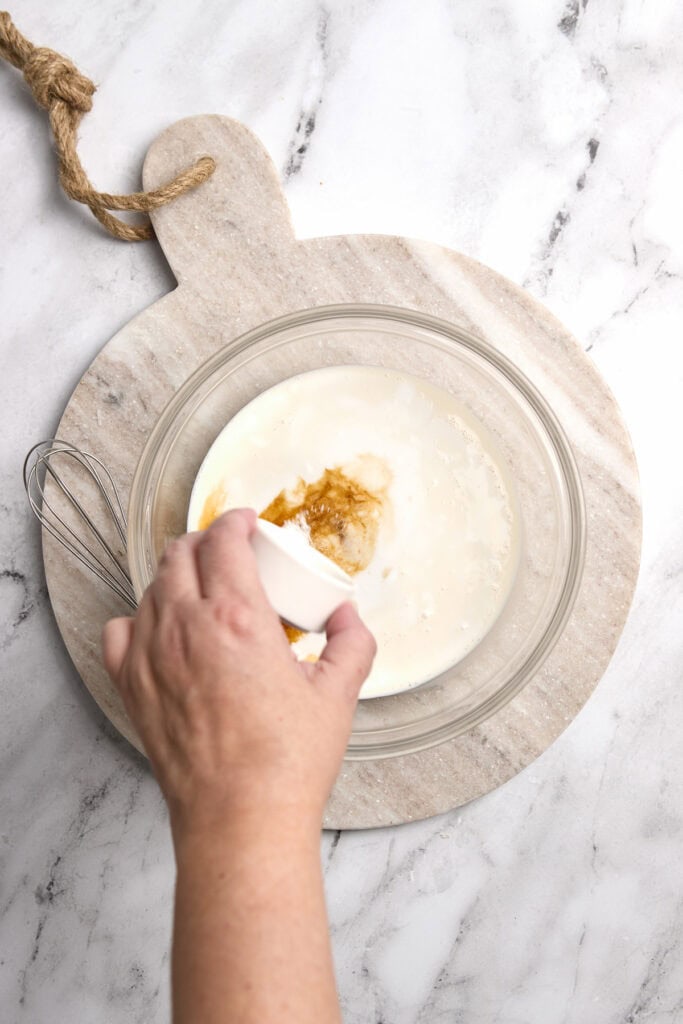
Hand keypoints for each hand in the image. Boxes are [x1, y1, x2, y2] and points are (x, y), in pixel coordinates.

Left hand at [102, 509, 375, 837]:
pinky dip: (139, 618)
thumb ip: (351, 644)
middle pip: (180, 554)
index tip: (247, 523)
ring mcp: (151, 656)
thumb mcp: (338, 695)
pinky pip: (119, 630)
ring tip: (201, 589)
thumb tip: (348, 619)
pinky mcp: (133, 687)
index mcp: (237, 617)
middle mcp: (186, 627)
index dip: (236, 521)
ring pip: (151, 587)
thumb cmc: (284, 763)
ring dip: (177, 575)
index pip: (223, 540)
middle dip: (205, 541)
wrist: (240, 818)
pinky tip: (161, 628)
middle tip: (228, 552)